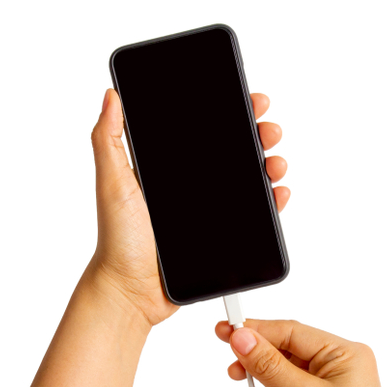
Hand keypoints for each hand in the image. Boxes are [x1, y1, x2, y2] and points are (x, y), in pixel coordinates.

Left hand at [88, 89, 290, 326]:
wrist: (132, 291)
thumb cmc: (117, 240)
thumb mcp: (111, 182)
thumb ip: (108, 139)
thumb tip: (111, 95)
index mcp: (167, 166)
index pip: (202, 130)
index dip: (227, 111)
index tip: (246, 99)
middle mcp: (190, 185)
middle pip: (231, 150)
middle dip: (256, 134)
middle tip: (267, 128)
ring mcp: (208, 210)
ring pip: (247, 179)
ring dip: (269, 164)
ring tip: (275, 161)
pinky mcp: (221, 234)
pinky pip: (253, 214)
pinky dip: (271, 200)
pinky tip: (278, 191)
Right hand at [214, 320, 385, 386]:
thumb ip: (269, 365)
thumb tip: (243, 338)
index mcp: (345, 353)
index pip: (290, 331)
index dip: (256, 331)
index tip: (226, 332)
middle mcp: (341, 366)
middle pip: (286, 352)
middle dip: (262, 367)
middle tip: (235, 371)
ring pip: (286, 377)